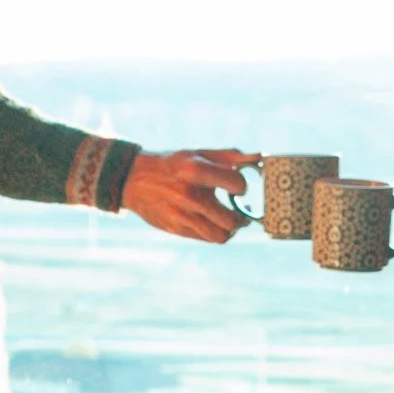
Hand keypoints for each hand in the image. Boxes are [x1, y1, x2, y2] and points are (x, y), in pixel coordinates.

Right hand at [122, 148, 260, 243]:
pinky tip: (211, 221)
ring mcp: (180, 215)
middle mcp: (188, 196)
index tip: (236, 187)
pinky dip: (213, 232)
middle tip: (241, 212)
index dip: (241, 187)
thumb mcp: (198, 154)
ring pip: (220, 236)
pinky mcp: (175, 228)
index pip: (237, 185)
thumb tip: (259, 157)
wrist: (133, 179)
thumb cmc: (174, 164)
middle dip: (241, 217)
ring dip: (230, 230)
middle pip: (231, 220)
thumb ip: (231, 157)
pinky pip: (205, 238)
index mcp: (195, 170)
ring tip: (229, 220)